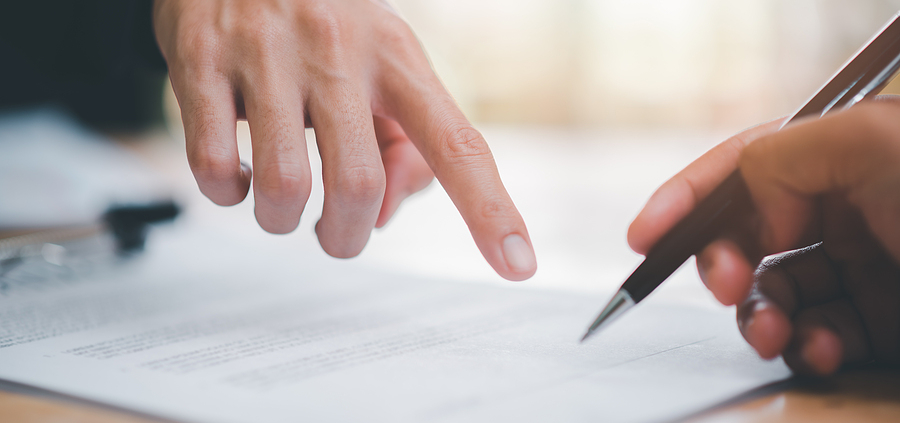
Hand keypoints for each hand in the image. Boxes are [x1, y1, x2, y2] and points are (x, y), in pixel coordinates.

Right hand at [152, 0, 535, 279]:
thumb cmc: (321, 28)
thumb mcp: (379, 67)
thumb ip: (399, 145)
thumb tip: (381, 216)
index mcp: (398, 57)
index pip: (457, 144)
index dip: (491, 211)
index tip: (519, 266)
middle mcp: (339, 51)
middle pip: (359, 185)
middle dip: (345, 237)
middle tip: (334, 233)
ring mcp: (268, 53)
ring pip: (284, 185)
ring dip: (282, 222)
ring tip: (281, 205)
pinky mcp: (202, 60)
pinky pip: (212, 164)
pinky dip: (226, 194)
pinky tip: (236, 176)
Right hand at [628, 98, 899, 374]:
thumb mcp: (867, 139)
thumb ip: (779, 154)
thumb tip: (746, 199)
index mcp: (836, 155)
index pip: (741, 169)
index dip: (684, 200)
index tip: (644, 235)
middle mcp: (841, 208)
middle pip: (744, 237)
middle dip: (720, 265)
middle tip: (725, 284)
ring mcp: (855, 266)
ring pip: (769, 294)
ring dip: (756, 318)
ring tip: (772, 334)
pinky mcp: (872, 320)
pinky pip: (814, 337)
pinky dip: (804, 349)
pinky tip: (819, 350)